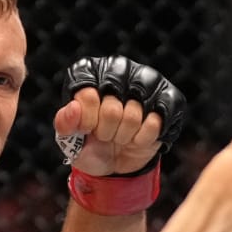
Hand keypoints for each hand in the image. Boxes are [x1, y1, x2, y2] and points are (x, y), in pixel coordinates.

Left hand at [54, 57, 185, 176]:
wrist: (116, 162)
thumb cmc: (90, 143)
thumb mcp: (69, 138)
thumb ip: (64, 123)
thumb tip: (74, 108)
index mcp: (92, 72)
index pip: (86, 94)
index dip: (86, 120)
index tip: (86, 128)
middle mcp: (120, 69)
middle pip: (111, 108)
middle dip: (105, 131)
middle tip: (105, 133)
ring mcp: (146, 82)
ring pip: (133, 116)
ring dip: (124, 136)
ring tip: (121, 134)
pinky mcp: (167, 99)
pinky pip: (154, 124)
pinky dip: (142, 139)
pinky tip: (138, 137)